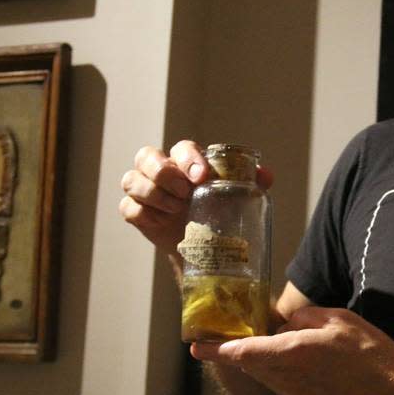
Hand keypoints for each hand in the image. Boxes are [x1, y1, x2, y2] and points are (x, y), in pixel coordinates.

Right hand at [118, 141, 274, 253]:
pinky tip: (161, 223)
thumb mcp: (237, 198)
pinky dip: (143, 214)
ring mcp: (144, 190)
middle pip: (146, 156)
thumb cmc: (218, 213)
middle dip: (164, 173)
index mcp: (185, 161)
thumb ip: (251, 182)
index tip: (201, 176)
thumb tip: (265, 175)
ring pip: (132, 180)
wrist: (203, 247)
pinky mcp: (136, 212)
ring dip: (153, 194)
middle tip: (184, 193)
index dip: (188, 159)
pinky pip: (128, 207)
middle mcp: (160, 170)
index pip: (180, 148)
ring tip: (176, 209)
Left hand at [191, 306, 393, 394]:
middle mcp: (289, 379)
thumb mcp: (338, 318)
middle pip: (253, 365)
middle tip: (233, 338)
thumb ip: (304, 318)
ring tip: (283, 349)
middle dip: (241, 352)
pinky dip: (286, 376)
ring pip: (268, 378)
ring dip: (266, 364)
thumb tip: (285, 324)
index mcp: (294, 352)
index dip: (217, 349)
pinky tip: (309, 368)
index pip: (244, 351)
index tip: (196, 346)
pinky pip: (286, 390)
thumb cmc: (369, 353)